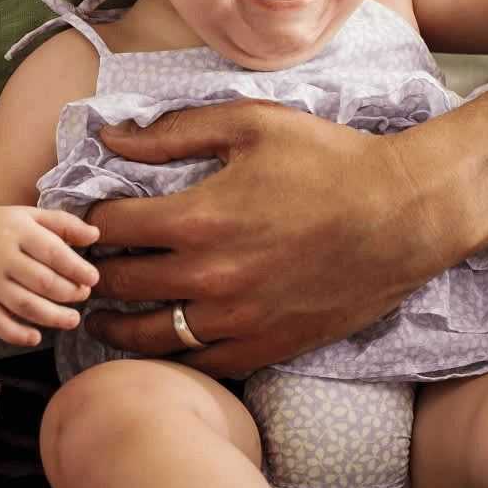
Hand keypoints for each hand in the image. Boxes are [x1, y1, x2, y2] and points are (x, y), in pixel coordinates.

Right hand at [0, 205, 99, 345]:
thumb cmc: (1, 229)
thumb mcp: (30, 216)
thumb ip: (64, 223)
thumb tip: (95, 235)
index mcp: (17, 230)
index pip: (52, 252)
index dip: (77, 268)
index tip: (93, 278)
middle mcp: (0, 256)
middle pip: (42, 281)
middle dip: (68, 293)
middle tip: (83, 295)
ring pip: (23, 305)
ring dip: (52, 317)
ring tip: (73, 319)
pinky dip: (16, 335)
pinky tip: (35, 338)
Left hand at [83, 99, 447, 373]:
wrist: (405, 214)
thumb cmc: (330, 160)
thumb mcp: (250, 124)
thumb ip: (174, 132)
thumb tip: (111, 136)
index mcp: (198, 218)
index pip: (109, 228)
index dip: (87, 222)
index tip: (83, 220)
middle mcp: (209, 277)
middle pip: (119, 285)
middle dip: (93, 273)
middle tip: (82, 268)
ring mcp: (237, 320)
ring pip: (150, 335)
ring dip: (117, 324)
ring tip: (102, 315)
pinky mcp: (266, 347)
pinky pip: (200, 363)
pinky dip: (171, 354)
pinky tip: (160, 341)